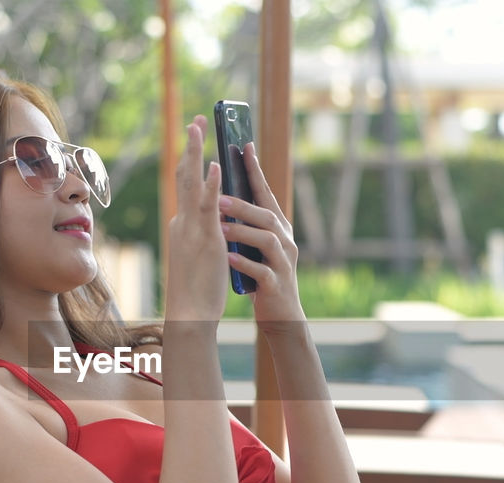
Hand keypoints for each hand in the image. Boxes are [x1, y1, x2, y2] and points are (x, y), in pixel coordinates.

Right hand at [164, 116, 226, 322]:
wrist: (191, 310)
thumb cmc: (197, 287)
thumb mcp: (200, 253)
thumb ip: (203, 234)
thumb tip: (212, 221)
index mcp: (183, 224)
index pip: (186, 184)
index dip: (190, 159)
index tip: (195, 138)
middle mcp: (183, 220)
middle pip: (184, 175)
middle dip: (190, 146)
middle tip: (197, 120)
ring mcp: (192, 228)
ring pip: (191, 183)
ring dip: (195, 153)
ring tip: (200, 127)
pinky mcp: (205, 238)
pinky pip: (208, 206)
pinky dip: (211, 184)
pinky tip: (215, 165)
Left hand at [221, 143, 306, 331]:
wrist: (280, 315)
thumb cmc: (263, 275)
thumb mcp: (256, 245)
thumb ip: (247, 223)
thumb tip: (223, 195)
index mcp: (278, 228)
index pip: (266, 194)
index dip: (256, 171)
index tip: (244, 146)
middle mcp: (284, 241)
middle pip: (267, 215)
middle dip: (244, 205)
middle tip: (219, 197)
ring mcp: (283, 263)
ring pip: (266, 241)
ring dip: (243, 232)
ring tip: (220, 228)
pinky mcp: (276, 285)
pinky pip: (262, 271)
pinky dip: (244, 264)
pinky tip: (228, 259)